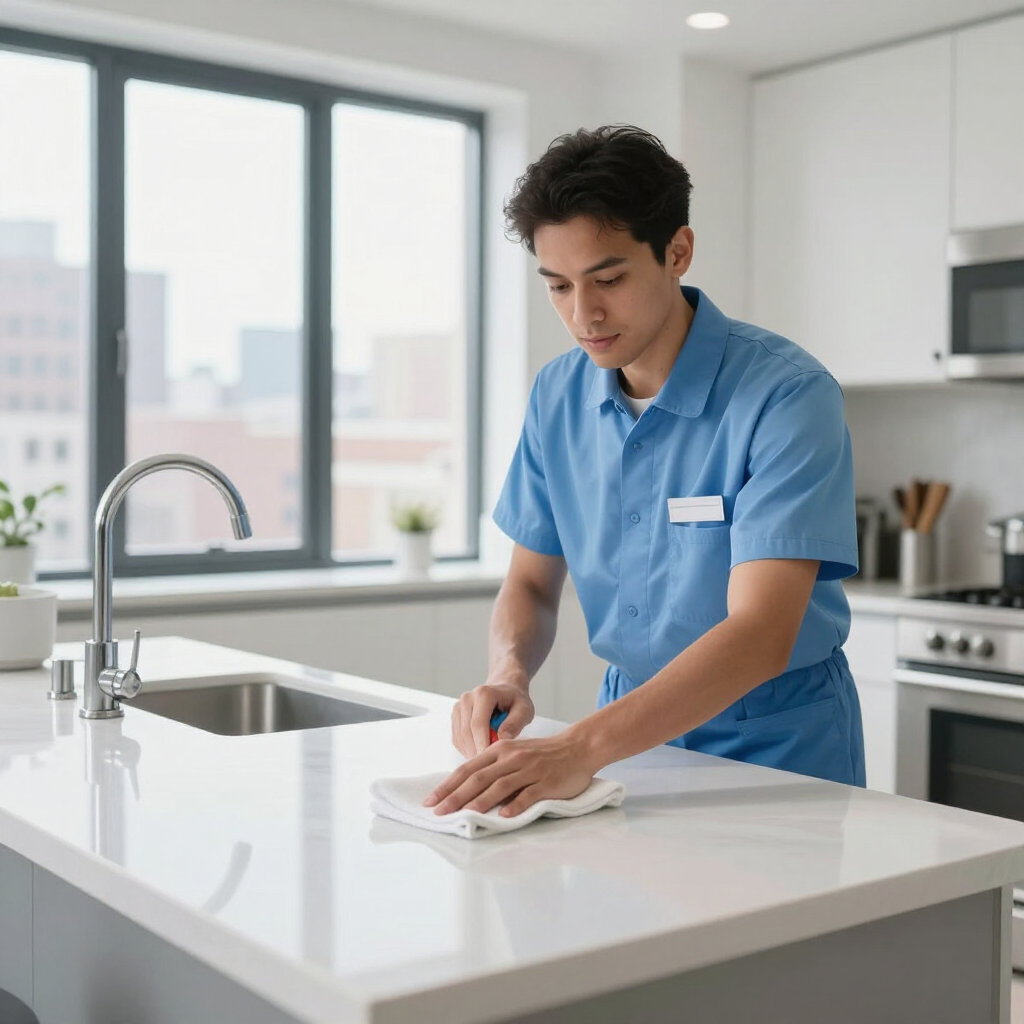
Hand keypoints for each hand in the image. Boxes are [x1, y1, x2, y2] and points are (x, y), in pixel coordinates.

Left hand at [424, 732, 596, 817]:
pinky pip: (528, 794)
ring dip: (480, 802)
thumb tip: (466, 791)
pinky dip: (515, 805)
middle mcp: (511, 757)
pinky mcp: (546, 781)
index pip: (467, 769)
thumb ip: (492, 769)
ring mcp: (529, 769)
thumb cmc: (542, 754)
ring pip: (500, 786)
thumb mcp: (513, 754)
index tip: (431, 801)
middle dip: (456, 796)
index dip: (447, 785)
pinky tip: (504, 817)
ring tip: (465, 816)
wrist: (577, 747)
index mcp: (500, 750)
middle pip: (479, 777)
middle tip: (439, 812)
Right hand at [451, 680, 534, 757]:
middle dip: (477, 751)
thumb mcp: (524, 710)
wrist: (506, 691)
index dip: (482, 744)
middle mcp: (467, 698)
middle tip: (491, 765)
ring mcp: (459, 707)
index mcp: (484, 694)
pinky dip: (468, 750)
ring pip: (460, 738)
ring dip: (472, 752)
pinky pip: (458, 739)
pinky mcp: (456, 717)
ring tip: (488, 759)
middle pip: (467, 732)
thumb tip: (502, 738)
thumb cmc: (515, 701)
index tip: (490, 760)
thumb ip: (515, 723)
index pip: (478, 724)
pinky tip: (481, 752)